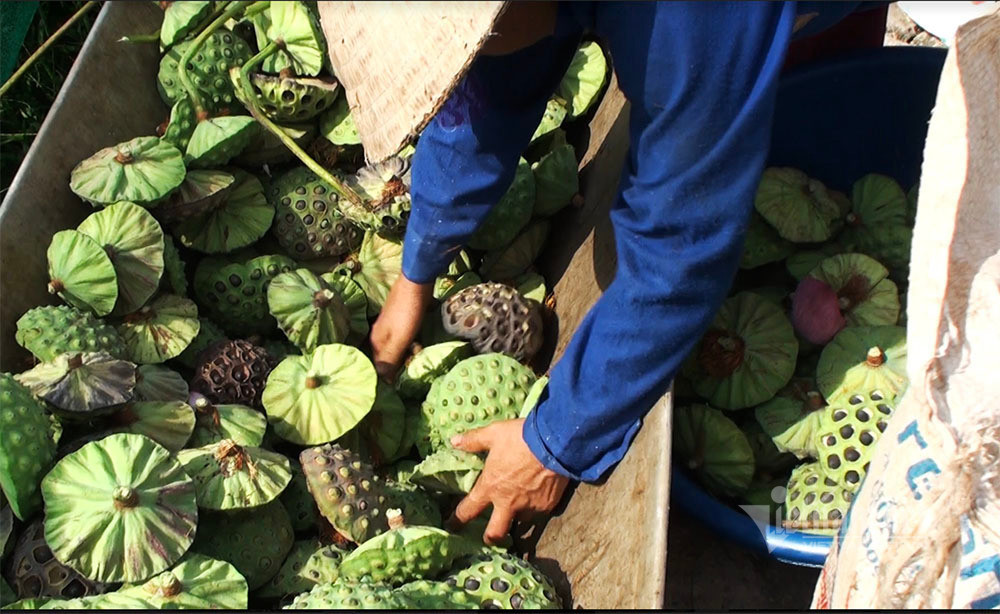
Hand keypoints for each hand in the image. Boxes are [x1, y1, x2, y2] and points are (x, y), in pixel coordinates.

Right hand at [370, 275, 432, 381]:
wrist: (415, 283)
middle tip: (409, 377)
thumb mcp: (398, 340)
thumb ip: (389, 360)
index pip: (376, 367)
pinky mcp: (399, 320)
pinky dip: (408, 346)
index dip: (386, 378)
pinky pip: (401, 340)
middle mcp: (378, 335)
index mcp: (375, 341)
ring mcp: (388, 326)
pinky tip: (418, 347)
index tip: (397, 389)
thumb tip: (383, 382)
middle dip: (395, 369)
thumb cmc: (407, 313)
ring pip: (393, 349)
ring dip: (403, 357)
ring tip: (416, 363)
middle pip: (384, 358)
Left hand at [448, 419, 569, 544]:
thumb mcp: (494, 434)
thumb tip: (454, 441)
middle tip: (489, 536)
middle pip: (495, 533)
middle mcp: (508, 503)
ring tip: (520, 506)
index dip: (457, 520)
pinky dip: (536, 506)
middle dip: (490, 538)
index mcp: (490, 487)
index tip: (452, 526)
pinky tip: (539, 496)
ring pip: (520, 520)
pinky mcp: (547, 506)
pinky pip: (539, 511)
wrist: (555, 443)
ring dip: (517, 516)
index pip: (468, 510)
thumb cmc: (520, 438)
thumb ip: (474, 440)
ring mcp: (529, 507)